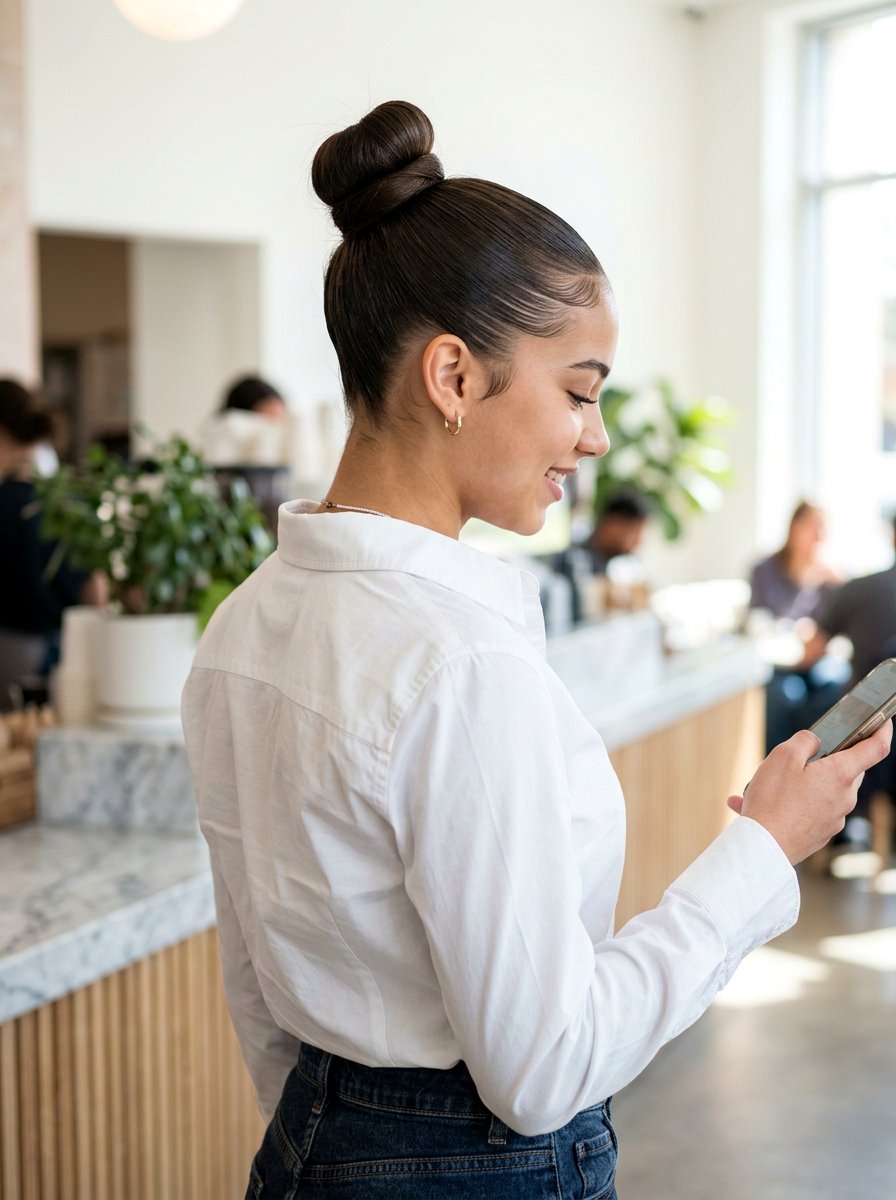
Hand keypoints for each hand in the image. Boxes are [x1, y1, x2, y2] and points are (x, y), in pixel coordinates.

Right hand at [727, 721, 892, 864]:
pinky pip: (814, 809)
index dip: (883, 730)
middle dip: (829, 760)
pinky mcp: (822, 833)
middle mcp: (845, 797)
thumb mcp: (783, 756)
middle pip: (847, 769)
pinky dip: (797, 803)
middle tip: (801, 757)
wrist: (763, 846)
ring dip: (807, 783)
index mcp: (841, 774)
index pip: (876, 748)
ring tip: (771, 785)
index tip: (885, 722)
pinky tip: (767, 804)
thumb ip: (805, 741)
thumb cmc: (773, 801)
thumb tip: (816, 742)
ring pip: (827, 790)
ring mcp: (835, 818)